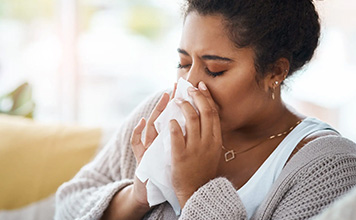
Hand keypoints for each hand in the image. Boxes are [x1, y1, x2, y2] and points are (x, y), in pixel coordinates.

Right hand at [130, 84, 176, 206]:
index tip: (185, 91)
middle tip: (174, 88)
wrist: (153, 191)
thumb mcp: (173, 155)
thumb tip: (191, 127)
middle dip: (167, 102)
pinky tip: (140, 122)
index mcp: (166, 141)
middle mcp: (156, 141)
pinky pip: (136, 143)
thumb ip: (179, 140)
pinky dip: (137, 132)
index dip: (179, 106)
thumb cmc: (166, 172)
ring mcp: (148, 148)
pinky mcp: (141, 158)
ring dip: (156, 111)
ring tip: (163, 98)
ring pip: (150, 126)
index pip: (173, 119)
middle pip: (161, 117)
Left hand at [170, 81, 221, 207]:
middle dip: (197, 96)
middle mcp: (208, 142)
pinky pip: (176, 136)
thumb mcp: (212, 151)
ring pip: (191, 120)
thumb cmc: (203, 170)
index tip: (201, 86)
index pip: (213, 113)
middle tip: (188, 88)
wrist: (196, 191)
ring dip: (183, 106)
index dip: (207, 97)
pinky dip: (173, 125)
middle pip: (204, 112)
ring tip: (176, 100)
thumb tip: (205, 115)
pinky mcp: (180, 156)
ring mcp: (194, 149)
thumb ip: (210, 134)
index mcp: (216, 140)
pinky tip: (169, 119)